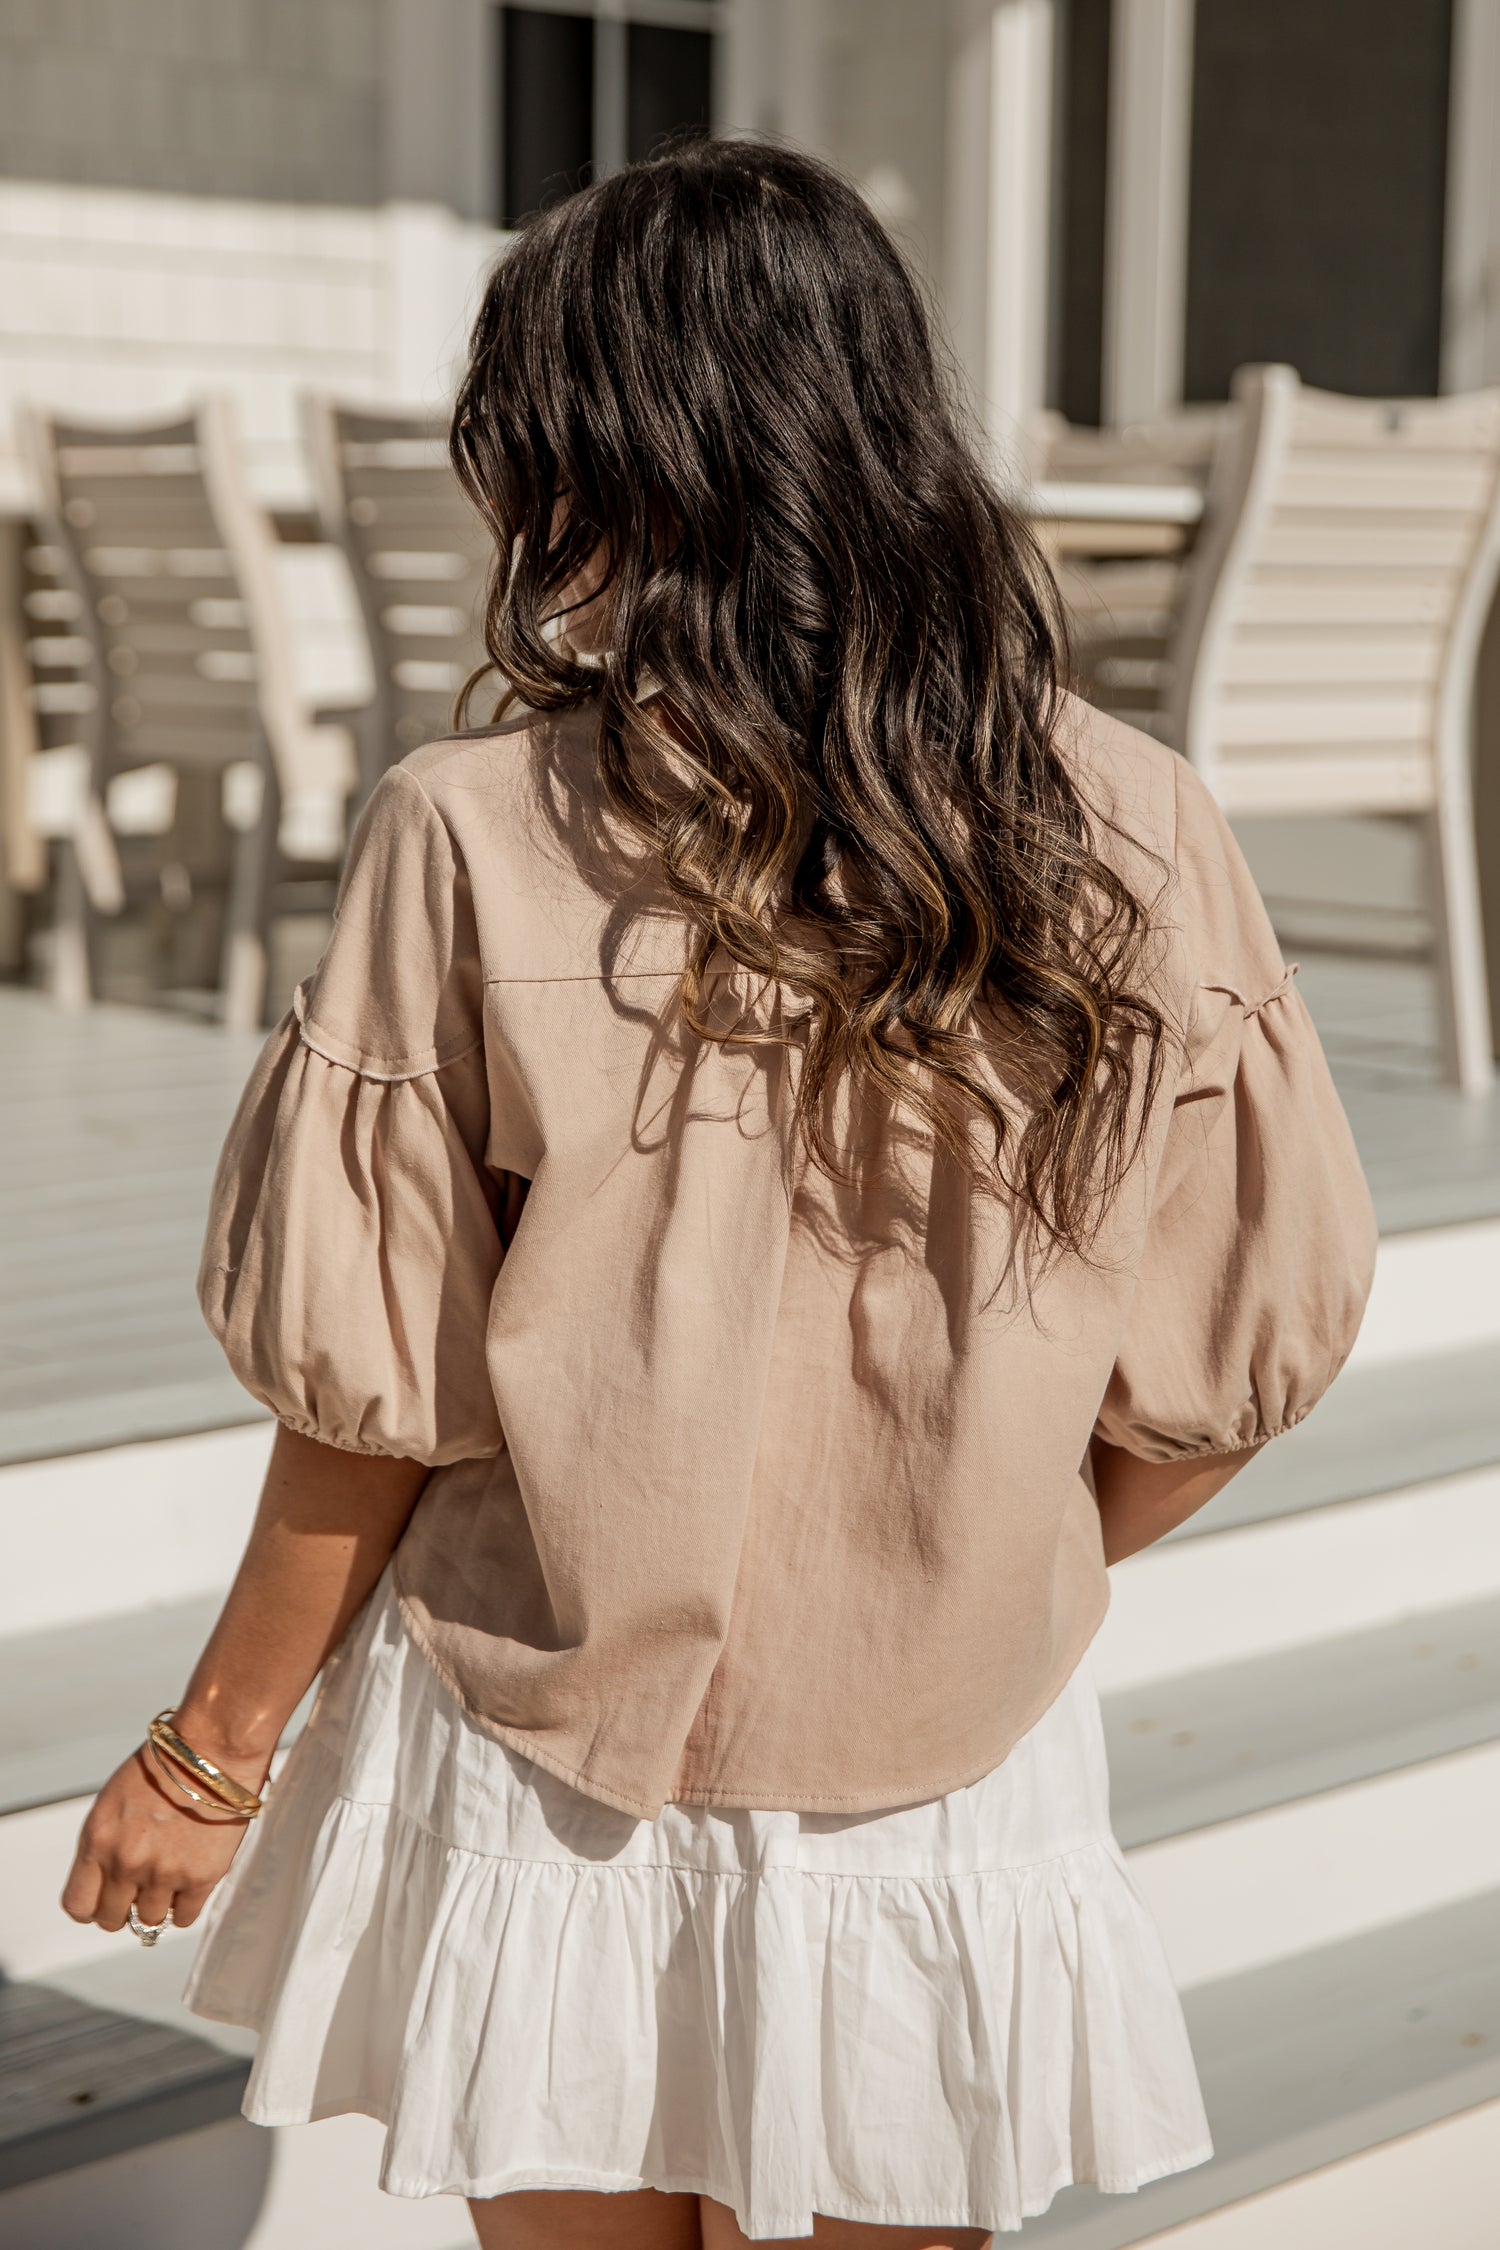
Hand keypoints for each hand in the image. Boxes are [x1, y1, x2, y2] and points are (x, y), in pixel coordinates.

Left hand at [61, 1740, 265, 1935]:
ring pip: (150, 1920)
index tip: (105, 1898)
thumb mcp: (114, 1802)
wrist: (213, 1747)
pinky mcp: (200, 1877)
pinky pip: (185, 1916)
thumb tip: (110, 1880)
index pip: (78, 1905)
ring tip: (170, 1878)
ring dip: (158, 1904)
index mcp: (97, 1841)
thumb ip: (105, 1844)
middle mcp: (125, 1863)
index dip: (92, 1907)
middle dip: (124, 1908)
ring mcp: (163, 1873)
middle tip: (139, 1891)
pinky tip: (189, 1882)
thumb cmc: (165, 1766)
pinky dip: (185, 1906)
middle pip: (112, 1919)